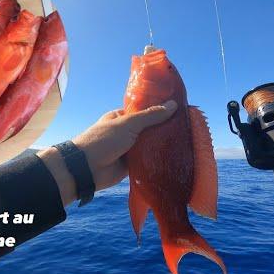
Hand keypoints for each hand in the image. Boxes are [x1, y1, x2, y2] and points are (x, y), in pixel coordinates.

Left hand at [38, 100, 177, 206]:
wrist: (87, 168)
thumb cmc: (104, 140)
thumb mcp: (128, 124)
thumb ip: (151, 116)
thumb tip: (173, 105)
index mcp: (122, 118)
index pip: (144, 112)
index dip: (160, 111)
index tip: (179, 111)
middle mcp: (126, 133)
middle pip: (149, 130)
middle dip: (163, 130)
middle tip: (186, 129)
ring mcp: (128, 149)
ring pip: (149, 146)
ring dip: (161, 147)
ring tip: (185, 143)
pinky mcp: (131, 166)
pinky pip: (147, 162)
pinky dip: (156, 161)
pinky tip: (174, 159)